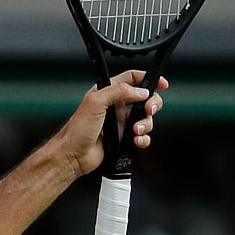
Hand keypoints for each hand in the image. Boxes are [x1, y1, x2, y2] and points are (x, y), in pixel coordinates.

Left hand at [50, 70, 166, 178]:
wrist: (72, 155)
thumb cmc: (77, 130)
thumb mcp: (96, 102)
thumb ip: (119, 92)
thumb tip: (140, 91)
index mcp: (108, 92)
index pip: (132, 78)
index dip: (148, 78)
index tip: (162, 84)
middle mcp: (115, 106)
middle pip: (145, 98)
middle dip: (152, 104)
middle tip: (149, 110)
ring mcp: (120, 123)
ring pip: (145, 119)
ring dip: (146, 124)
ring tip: (135, 131)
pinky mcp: (123, 138)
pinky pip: (142, 136)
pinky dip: (143, 139)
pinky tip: (136, 141)